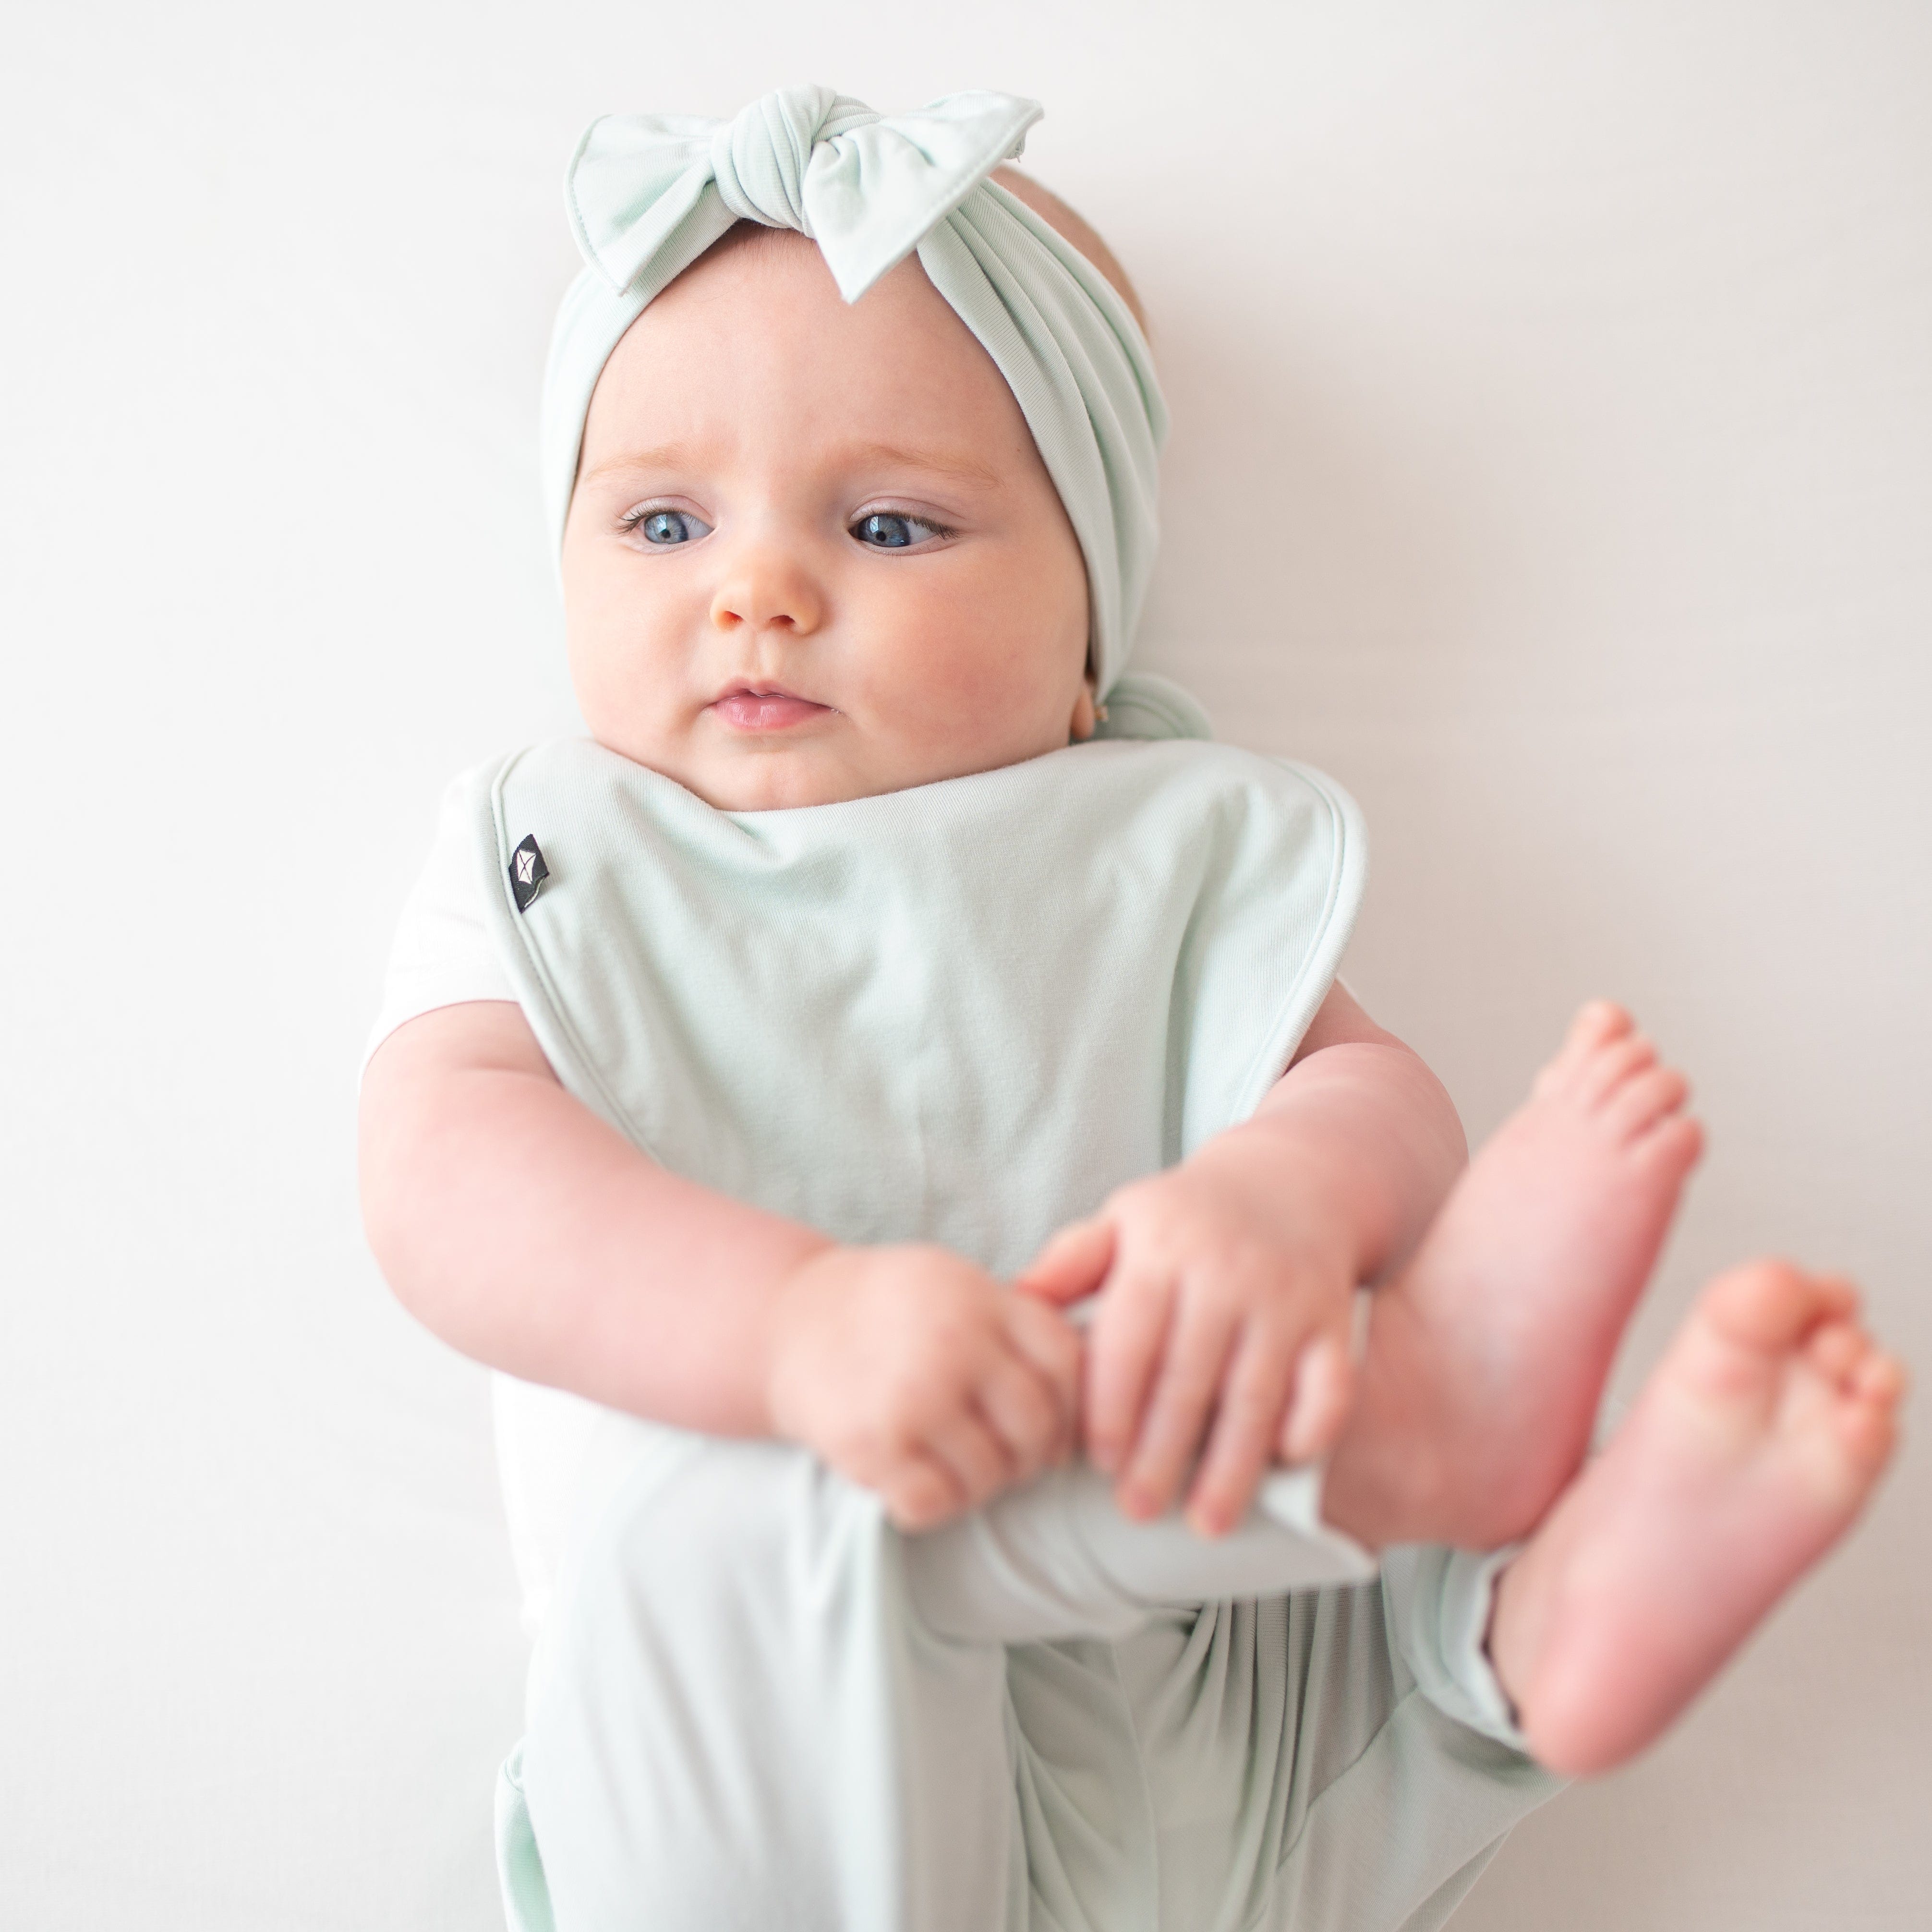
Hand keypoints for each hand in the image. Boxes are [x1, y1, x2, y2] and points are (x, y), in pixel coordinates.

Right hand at [765, 1243, 1082, 1530]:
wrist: (789, 1322)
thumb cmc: (889, 1309)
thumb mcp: (959, 1284)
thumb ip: (1017, 1320)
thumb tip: (1099, 1376)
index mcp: (982, 1300)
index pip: (1068, 1363)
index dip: (1072, 1405)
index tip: (1051, 1424)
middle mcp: (955, 1345)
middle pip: (1037, 1427)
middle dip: (1031, 1455)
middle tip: (1005, 1456)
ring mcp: (915, 1397)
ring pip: (992, 1475)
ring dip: (980, 1484)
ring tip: (955, 1464)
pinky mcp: (874, 1445)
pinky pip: (936, 1504)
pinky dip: (933, 1505)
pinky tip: (916, 1480)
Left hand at [1017, 1163, 1355, 1535]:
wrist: (1289, 1183)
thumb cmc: (1189, 1217)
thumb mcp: (1124, 1220)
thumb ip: (1069, 1264)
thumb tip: (1012, 1303)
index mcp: (1162, 1251)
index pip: (1130, 1341)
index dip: (1112, 1406)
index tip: (1099, 1460)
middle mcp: (1225, 1273)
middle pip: (1189, 1379)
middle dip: (1161, 1454)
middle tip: (1137, 1508)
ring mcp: (1284, 1299)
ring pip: (1256, 1396)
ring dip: (1231, 1467)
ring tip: (1206, 1522)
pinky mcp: (1331, 1322)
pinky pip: (1330, 1386)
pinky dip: (1311, 1429)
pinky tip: (1284, 1466)